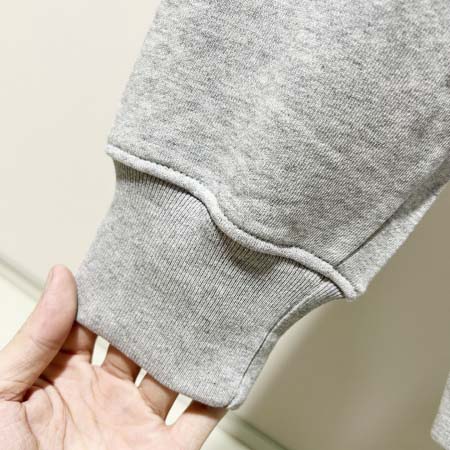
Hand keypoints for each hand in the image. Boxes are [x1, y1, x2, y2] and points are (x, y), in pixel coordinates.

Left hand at [0, 265, 225, 449]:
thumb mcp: (2, 396)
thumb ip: (34, 338)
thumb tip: (61, 277)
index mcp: (64, 378)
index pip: (94, 324)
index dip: (110, 296)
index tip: (132, 267)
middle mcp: (104, 396)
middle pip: (138, 346)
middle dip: (155, 317)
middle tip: (175, 282)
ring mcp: (134, 423)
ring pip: (171, 377)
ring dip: (188, 351)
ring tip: (204, 317)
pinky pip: (197, 423)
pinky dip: (215, 398)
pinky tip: (222, 371)